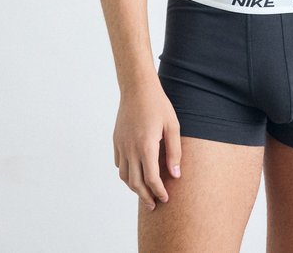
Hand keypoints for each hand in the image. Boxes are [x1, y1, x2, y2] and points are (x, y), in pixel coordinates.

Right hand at [113, 80, 181, 210]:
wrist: (137, 87)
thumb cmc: (158, 105)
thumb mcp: (172, 126)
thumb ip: (174, 152)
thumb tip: (175, 175)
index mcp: (146, 146)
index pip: (151, 179)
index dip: (159, 192)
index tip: (165, 198)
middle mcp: (130, 149)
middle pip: (135, 182)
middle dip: (145, 196)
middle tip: (154, 204)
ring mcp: (121, 145)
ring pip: (124, 175)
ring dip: (133, 187)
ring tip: (144, 192)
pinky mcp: (116, 140)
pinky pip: (118, 163)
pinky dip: (125, 173)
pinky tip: (134, 173)